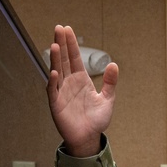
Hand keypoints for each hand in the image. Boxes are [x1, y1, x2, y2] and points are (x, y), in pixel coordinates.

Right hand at [46, 24, 117, 156]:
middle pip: (64, 60)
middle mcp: (69, 83)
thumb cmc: (96, 119)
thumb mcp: (107, 100)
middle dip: (62, 44)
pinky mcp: (56, 104)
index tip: (68, 29)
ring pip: (57, 72)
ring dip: (56, 59)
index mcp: (81, 80)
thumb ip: (110, 83)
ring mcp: (61, 92)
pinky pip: (53, 91)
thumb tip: (114, 65)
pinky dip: (53, 82)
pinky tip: (54, 72)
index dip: (72, 44)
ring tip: (56, 45)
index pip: (75, 58)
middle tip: (59, 28)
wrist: (89, 138)